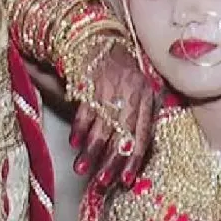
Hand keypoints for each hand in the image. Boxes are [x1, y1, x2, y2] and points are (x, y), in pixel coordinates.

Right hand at [69, 41, 155, 188]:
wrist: (104, 38)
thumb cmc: (124, 70)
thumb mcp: (141, 89)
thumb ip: (142, 115)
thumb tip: (135, 151)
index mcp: (146, 97)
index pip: (143, 134)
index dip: (134, 159)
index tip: (125, 181)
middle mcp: (131, 92)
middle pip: (123, 133)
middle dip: (111, 160)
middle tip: (102, 181)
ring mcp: (111, 86)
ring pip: (103, 124)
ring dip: (92, 149)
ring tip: (82, 169)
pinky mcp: (92, 79)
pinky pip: (86, 108)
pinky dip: (80, 127)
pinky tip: (74, 143)